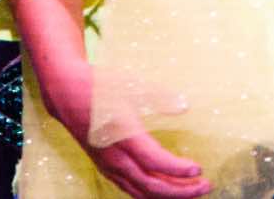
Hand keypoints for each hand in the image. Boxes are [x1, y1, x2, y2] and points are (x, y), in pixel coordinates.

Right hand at [38, 57, 211, 197]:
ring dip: (169, 195)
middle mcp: (115, 157)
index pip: (153, 162)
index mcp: (122, 136)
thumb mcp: (131, 85)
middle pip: (151, 185)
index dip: (177, 169)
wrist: (66, 94)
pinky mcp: (106, 167)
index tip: (199, 169)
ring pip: (141, 192)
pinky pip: (131, 190)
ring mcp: (109, 166)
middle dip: (181, 190)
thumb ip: (159, 97)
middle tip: (206, 185)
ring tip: (193, 190)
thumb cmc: (100, 86)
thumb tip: (184, 106)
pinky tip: (167, 190)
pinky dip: (152, 194)